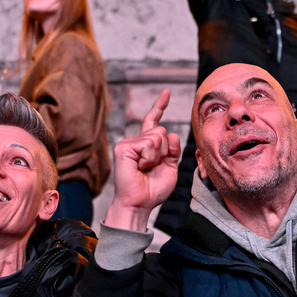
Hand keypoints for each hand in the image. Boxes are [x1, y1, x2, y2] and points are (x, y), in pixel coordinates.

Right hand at [104, 89, 181, 231]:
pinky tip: (140, 166)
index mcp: (147, 145)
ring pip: (158, 135)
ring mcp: (128, 143)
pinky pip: (148, 143)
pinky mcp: (123, 147)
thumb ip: (173, 150)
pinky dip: (150, 157)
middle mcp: (137, 141)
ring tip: (145, 167)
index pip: (154, 121)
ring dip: (157, 155)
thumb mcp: (170, 167)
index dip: (159, 106)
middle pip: (163, 131)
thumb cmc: (153, 189)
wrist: (140, 203)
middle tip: (152, 167)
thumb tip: (172, 133)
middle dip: (165, 151)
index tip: (166, 92)